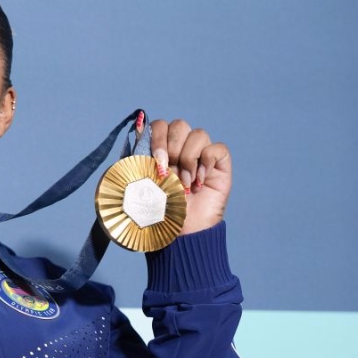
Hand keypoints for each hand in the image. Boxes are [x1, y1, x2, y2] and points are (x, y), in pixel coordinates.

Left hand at [149, 119, 231, 234]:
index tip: (156, 162)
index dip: (158, 138)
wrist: (181, 232)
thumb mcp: (141, 183)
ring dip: (188, 160)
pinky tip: (200, 182)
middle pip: (179, 125)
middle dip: (172, 149)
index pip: (160, 125)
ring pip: (199, 134)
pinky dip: (207, 163)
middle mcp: (182, 148)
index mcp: (161, 149)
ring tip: (185, 184)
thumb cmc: (159, 210)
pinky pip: (217, 148)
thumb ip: (138, 156)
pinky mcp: (220, 164)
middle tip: (169, 174)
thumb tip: (138, 126)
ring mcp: (202, 154)